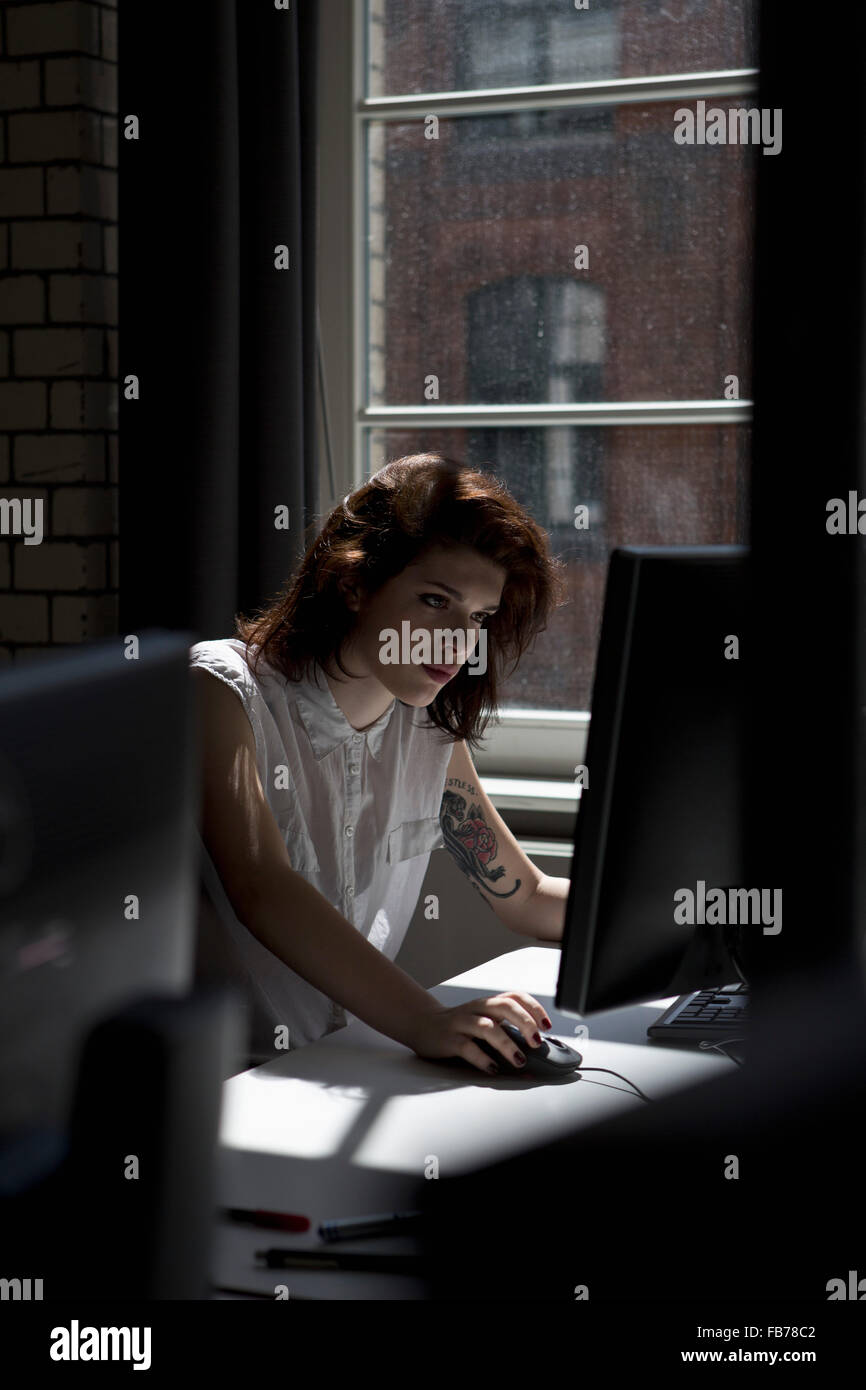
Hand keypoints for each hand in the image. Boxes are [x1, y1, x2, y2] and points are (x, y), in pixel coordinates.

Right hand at [407, 992, 551, 1074]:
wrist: (422, 1023)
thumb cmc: (460, 1025)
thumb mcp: (483, 1018)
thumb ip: (505, 1025)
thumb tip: (536, 1045)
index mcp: (488, 1003)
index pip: (514, 997)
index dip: (533, 1008)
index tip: (547, 1025)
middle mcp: (476, 1009)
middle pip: (504, 1007)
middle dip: (525, 1023)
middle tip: (537, 1041)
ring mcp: (462, 1023)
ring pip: (487, 1027)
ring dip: (506, 1044)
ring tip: (519, 1060)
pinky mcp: (449, 1039)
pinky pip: (467, 1047)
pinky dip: (482, 1058)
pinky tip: (493, 1068)